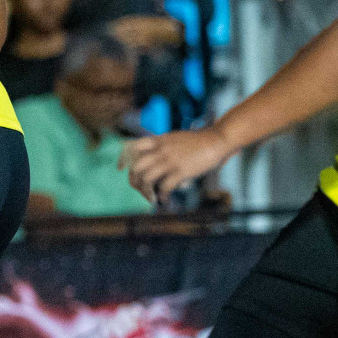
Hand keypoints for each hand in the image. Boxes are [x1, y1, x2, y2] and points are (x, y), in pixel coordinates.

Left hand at [120, 126, 234, 203]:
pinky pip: (164, 187)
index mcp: (158, 140)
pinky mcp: (181, 171)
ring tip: (151, 197)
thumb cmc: (197, 141)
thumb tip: (153, 160)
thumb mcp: (174, 138)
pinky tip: (164, 199)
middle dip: (133, 180)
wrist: (217, 139)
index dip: (123, 158)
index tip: (120, 168)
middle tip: (138, 188)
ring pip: (146, 178)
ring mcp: (170, 160)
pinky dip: (162, 196)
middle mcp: (161, 150)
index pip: (132, 147)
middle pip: (135, 167)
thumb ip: (162, 146)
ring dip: (146, 191)